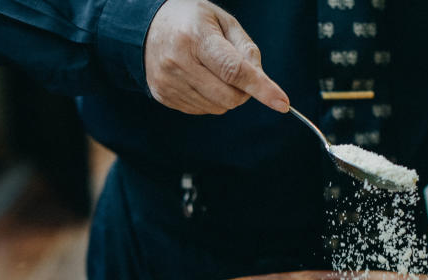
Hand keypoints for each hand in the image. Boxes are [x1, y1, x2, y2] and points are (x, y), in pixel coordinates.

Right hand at [143, 0, 289, 114]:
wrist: (145, 26)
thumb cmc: (193, 21)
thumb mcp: (223, 22)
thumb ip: (246, 50)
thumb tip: (262, 81)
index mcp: (195, 36)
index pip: (234, 70)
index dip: (261, 88)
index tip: (282, 102)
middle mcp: (178, 61)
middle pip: (230, 96)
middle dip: (243, 90)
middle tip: (236, 72)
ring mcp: (168, 81)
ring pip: (218, 107)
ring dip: (225, 95)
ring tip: (210, 70)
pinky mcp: (163, 96)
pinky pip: (202, 110)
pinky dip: (209, 98)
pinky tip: (198, 78)